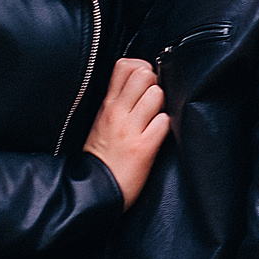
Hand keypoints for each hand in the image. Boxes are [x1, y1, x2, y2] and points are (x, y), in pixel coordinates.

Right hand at [83, 58, 167, 203]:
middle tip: (152, 102)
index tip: (145, 84)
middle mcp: (117, 113)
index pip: (124, 66)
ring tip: (154, 119)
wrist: (93, 192)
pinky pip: (163, 122)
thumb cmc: (102, 158)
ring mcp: (130, 129)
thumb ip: (118, 101)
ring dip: (161, 105)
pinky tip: (158, 135)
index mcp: (106, 105)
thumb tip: (140, 83)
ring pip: (156, 94)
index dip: (141, 68)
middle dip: (155, 84)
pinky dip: (165, 127)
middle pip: (144, 74)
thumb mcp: (101, 122)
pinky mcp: (143, 147)